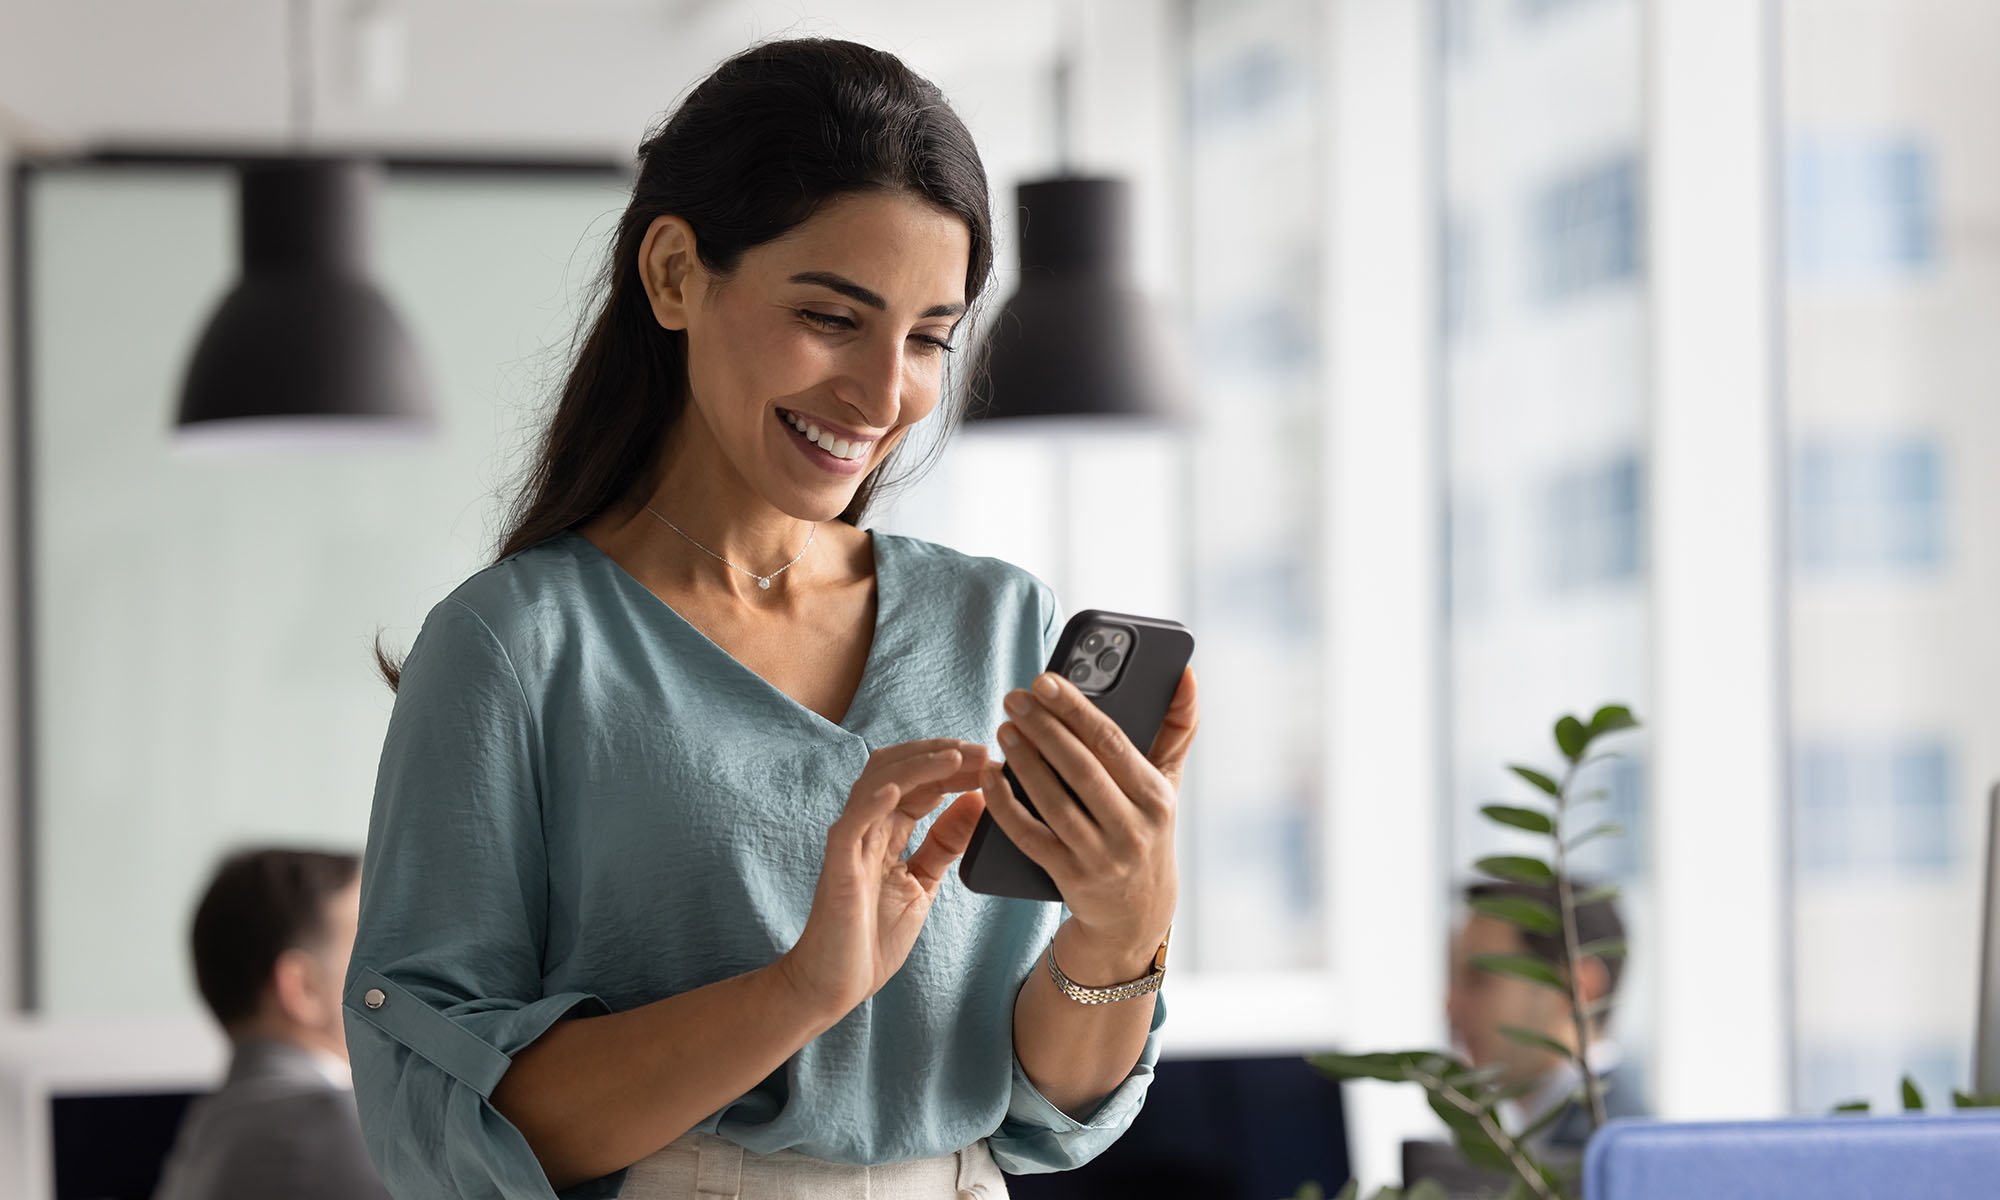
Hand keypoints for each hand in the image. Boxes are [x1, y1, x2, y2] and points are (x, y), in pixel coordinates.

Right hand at [779, 738, 991, 1014]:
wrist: (835, 983)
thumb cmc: (872, 936)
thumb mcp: (922, 883)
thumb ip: (945, 844)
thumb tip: (978, 802)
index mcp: (886, 830)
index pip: (921, 782)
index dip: (955, 766)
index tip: (994, 760)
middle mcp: (866, 827)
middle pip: (900, 769)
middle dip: (942, 755)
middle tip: (985, 750)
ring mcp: (850, 842)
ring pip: (876, 783)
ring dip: (917, 766)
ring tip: (956, 758)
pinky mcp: (837, 865)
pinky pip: (851, 824)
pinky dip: (873, 801)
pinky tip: (900, 789)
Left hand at [981, 667, 1199, 966]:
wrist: (1136, 916)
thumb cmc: (1146, 830)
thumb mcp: (1167, 785)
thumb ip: (1177, 729)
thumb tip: (1186, 673)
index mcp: (1157, 797)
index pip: (1113, 743)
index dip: (1076, 709)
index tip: (1045, 680)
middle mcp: (1133, 828)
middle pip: (1081, 768)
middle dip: (1044, 728)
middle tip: (1014, 698)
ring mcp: (1101, 857)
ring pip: (1054, 801)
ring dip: (1024, 762)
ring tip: (1004, 729)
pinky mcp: (1071, 878)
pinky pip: (1030, 837)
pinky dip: (1006, 806)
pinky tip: (990, 778)